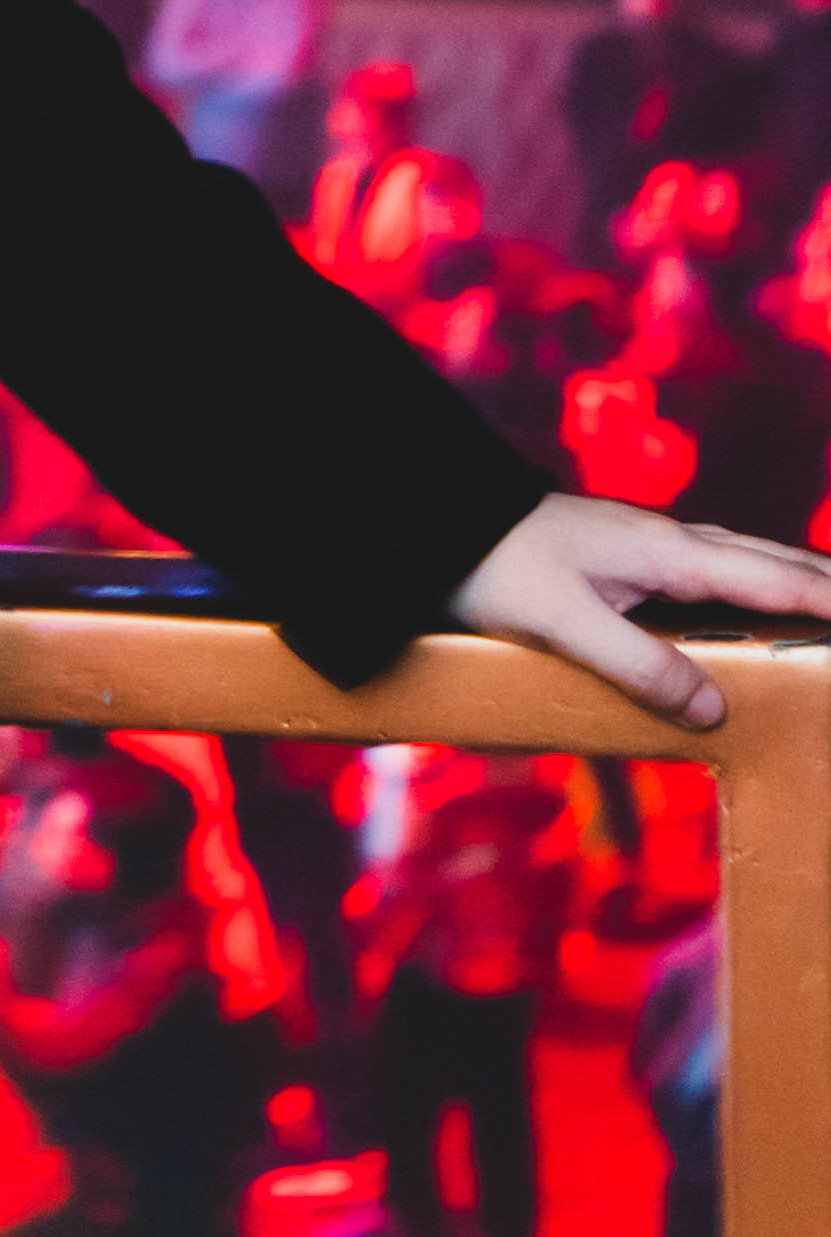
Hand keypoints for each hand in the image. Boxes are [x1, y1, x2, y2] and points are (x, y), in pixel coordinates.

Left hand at [441, 491, 830, 728]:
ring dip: (795, 577)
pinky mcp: (631, 553)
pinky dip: (755, 580)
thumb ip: (639, 665)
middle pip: (773, 561)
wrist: (443, 524)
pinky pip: (714, 566)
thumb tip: (715, 711)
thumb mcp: (565, 624)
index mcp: (668, 552)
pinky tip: (754, 594)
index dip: (828, 601)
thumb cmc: (498, 570)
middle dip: (827, 584)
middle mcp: (671, 539)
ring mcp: (652, 542)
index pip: (773, 579)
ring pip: (745, 558)